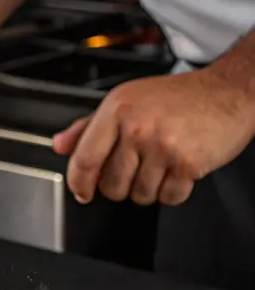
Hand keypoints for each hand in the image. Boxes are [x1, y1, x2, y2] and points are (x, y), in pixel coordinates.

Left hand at [52, 67, 254, 205]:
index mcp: (117, 110)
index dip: (78, 183)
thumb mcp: (126, 101)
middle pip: (110, 185)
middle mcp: (137, 127)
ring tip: (158, 166)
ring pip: (139, 195)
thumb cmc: (177, 96)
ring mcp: (163, 146)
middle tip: (132, 172)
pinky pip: (168, 198)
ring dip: (147, 189)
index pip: (84, 159)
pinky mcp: (188, 163)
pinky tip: (176, 171)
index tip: (81, 192)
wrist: (229, 91)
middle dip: (118, 187)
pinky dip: (171, 192)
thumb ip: (88, 126)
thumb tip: (59, 145)